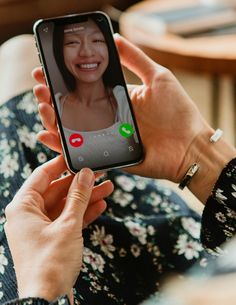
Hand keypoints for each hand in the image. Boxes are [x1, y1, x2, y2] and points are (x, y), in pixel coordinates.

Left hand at [4, 156, 112, 300]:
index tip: (77, 157)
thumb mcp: (68, 224)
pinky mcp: (52, 238)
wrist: (47, 300)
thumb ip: (78, 197)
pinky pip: (68, 219)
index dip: (61, 165)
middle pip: (57, 190)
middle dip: (80, 184)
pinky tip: (100, 205)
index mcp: (23, 207)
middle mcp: (30, 215)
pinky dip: (83, 212)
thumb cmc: (50, 263)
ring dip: (86, 197)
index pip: (42, 176)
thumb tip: (86, 174)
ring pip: (66, 205)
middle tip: (99, 175)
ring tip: (106, 188)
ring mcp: (41, 227)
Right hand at [32, 36, 208, 182]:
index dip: (64, 81)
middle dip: (52, 98)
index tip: (47, 71)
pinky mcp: (106, 156)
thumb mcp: (158, 77)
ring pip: (71, 130)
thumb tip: (115, 36)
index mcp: (115, 100)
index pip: (83, 89)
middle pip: (73, 109)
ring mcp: (105, 138)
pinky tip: (47, 135)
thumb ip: (135, 58)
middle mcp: (107, 119)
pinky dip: (61, 146)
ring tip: (42, 105)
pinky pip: (80, 152)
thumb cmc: (178, 113)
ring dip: (52, 118)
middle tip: (40, 87)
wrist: (189, 146)